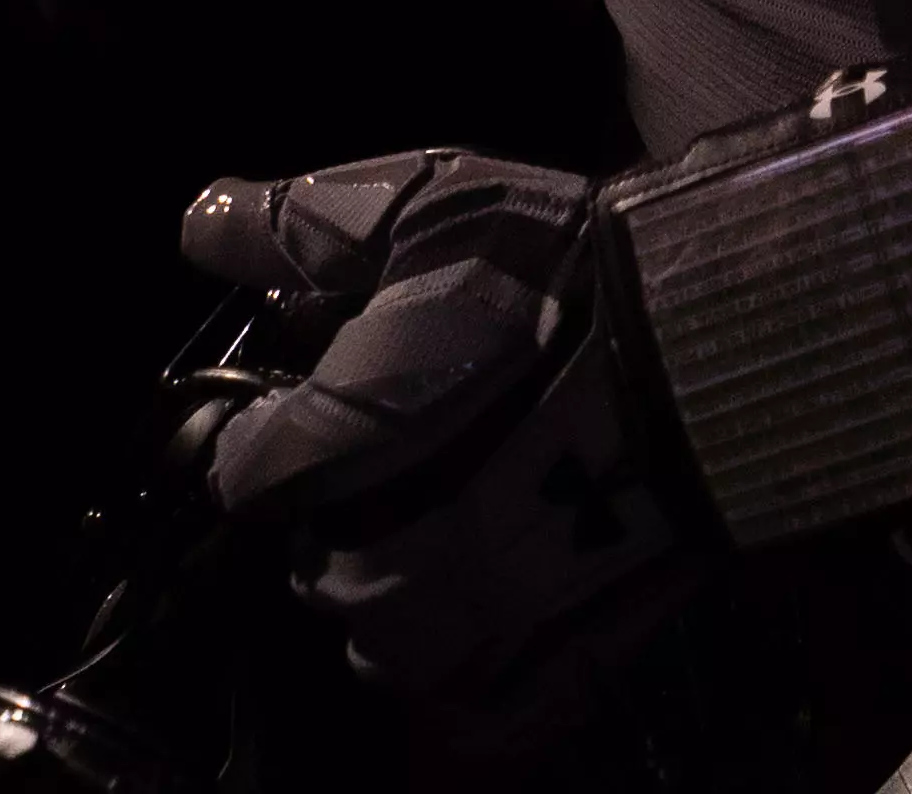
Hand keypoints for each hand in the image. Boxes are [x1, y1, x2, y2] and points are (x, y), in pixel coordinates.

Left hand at [182, 149, 702, 742]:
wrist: (712, 355)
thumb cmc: (554, 274)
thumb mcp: (419, 212)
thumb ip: (296, 230)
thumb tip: (199, 224)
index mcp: (321, 462)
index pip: (240, 468)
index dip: (281, 420)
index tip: (338, 383)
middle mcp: (370, 569)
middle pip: (312, 552)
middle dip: (344, 499)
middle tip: (427, 432)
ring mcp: (456, 639)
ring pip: (385, 634)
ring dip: (407, 578)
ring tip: (480, 500)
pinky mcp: (540, 679)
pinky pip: (470, 699)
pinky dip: (480, 650)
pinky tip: (523, 573)